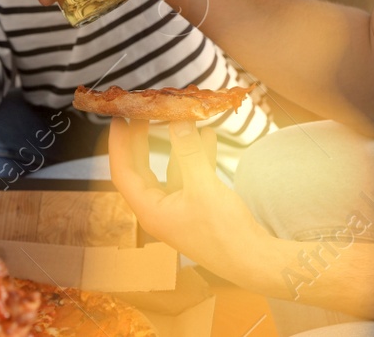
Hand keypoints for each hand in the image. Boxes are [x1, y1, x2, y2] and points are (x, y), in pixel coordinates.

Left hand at [109, 118, 275, 287]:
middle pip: (142, 168)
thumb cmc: (225, 232)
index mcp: (150, 210)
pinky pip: (190, 176)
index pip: (123, 171)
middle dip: (142, 139)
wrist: (254, 261)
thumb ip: (188, 152)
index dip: (118, 144)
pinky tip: (208, 137)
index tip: (119, 118)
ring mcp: (178, 209)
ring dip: (175, 145)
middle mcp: (159, 210)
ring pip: (168, 170)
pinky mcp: (197, 208)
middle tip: (143, 113)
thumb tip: (177, 120)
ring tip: (178, 118)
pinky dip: (196, 157)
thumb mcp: (204, 187)